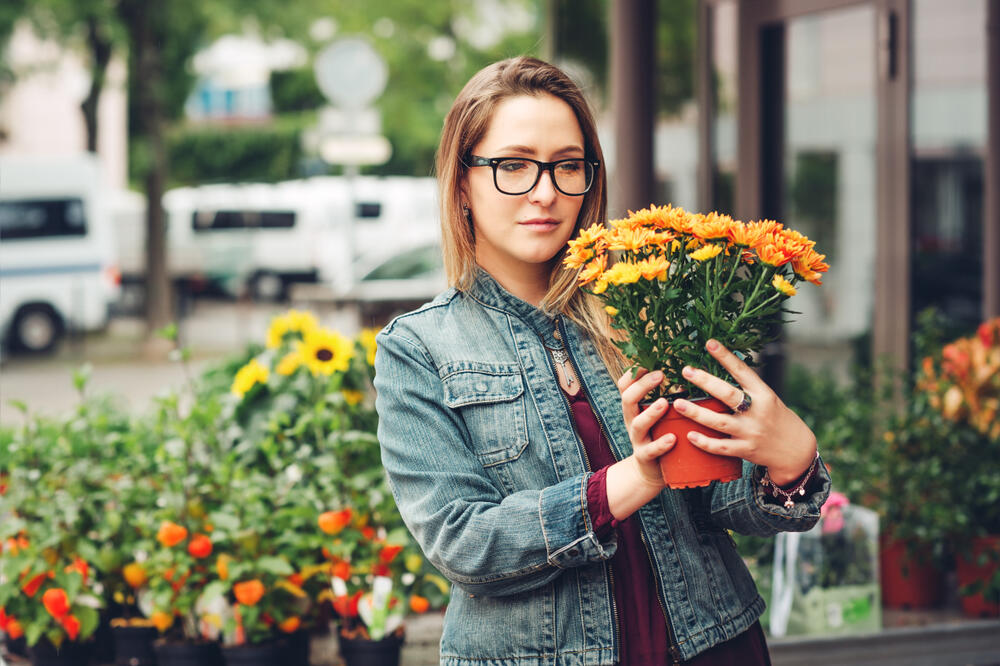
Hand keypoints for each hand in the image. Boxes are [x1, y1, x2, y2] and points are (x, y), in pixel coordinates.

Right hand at [605, 368, 676, 519]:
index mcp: (634, 409)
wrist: (650, 472)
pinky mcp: (645, 457)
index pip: (624, 386)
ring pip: (638, 424)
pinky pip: (651, 450)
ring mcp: (637, 440)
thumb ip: (664, 396)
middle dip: (641, 385)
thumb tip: (687, 371)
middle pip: (627, 399)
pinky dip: (661, 444)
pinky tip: (672, 438)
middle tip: (660, 375)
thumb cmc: (659, 435)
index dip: (632, 373)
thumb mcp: (657, 415)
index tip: (647, 362)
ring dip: (650, 412)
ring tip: (664, 403)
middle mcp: (632, 421)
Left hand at [671, 339, 816, 485]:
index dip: (726, 356)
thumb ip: (747, 388)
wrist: (797, 451)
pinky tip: (689, 435)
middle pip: (727, 394)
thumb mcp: (768, 398)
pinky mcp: (746, 450)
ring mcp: (751, 432)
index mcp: (764, 394)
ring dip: (696, 413)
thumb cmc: (777, 419)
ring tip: (677, 403)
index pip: (742, 371)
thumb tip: (722, 365)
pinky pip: (721, 447)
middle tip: (686, 371)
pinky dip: (705, 442)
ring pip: (719, 421)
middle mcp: (757, 411)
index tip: (709, 343)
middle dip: (705, 382)